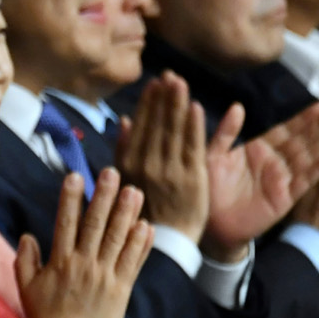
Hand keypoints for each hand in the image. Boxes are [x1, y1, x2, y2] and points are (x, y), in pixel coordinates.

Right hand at [16, 169, 151, 317]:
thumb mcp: (26, 288)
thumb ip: (25, 260)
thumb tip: (28, 235)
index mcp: (60, 262)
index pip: (66, 223)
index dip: (71, 198)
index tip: (75, 176)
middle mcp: (83, 265)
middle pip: (95, 225)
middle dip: (103, 196)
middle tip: (111, 173)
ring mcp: (104, 277)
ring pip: (117, 239)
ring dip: (126, 213)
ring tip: (134, 191)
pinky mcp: (121, 289)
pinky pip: (133, 262)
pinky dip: (140, 244)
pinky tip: (146, 226)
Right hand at [114, 73, 207, 239]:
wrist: (167, 242)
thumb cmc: (144, 211)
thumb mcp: (126, 181)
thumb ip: (124, 150)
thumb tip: (124, 121)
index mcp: (131, 164)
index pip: (141, 127)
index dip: (148, 104)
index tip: (154, 83)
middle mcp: (148, 165)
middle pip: (157, 125)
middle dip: (164, 98)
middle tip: (169, 75)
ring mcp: (170, 171)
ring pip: (174, 131)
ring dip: (177, 105)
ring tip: (180, 82)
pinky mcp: (192, 178)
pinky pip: (192, 147)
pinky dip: (193, 126)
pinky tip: (194, 107)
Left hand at [205, 102, 318, 254]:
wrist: (209, 225)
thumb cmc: (208, 189)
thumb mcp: (212, 156)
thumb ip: (225, 133)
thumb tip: (238, 106)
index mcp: (259, 149)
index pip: (286, 129)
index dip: (304, 118)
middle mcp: (275, 162)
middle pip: (303, 140)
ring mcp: (282, 179)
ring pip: (308, 157)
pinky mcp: (285, 198)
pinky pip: (304, 181)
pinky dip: (318, 169)